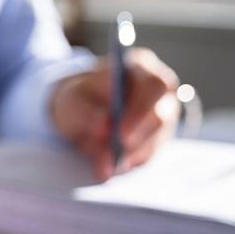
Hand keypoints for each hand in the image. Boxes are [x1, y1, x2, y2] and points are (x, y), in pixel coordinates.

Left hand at [50, 48, 179, 181]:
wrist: (80, 111)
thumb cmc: (79, 98)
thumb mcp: (72, 100)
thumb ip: (85, 110)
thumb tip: (104, 126)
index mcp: (141, 67)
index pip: (155, 86)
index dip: (141, 111)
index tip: (120, 133)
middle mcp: (160, 91)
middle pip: (162, 116)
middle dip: (138, 139)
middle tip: (115, 157)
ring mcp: (163, 116)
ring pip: (155, 141)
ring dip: (128, 156)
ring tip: (102, 166)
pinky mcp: (157, 139)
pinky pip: (147, 156)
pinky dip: (127, 164)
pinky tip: (108, 166)